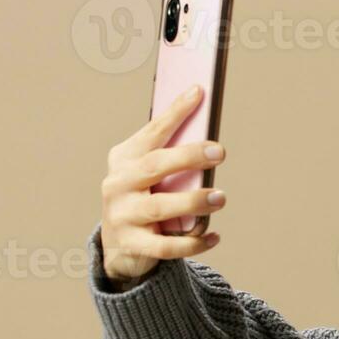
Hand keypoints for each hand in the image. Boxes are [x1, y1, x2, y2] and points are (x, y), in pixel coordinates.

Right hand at [98, 84, 226, 284]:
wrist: (120, 246)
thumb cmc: (145, 198)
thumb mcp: (151, 174)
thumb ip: (173, 157)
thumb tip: (211, 139)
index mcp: (124, 159)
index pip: (153, 131)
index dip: (176, 112)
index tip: (199, 92)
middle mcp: (118, 183)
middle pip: (155, 165)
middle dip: (189, 156)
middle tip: (220, 151)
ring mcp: (122, 215)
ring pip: (160, 207)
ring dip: (193, 201)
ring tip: (220, 197)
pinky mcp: (132, 244)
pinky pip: (166, 246)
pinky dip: (194, 242)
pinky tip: (214, 235)